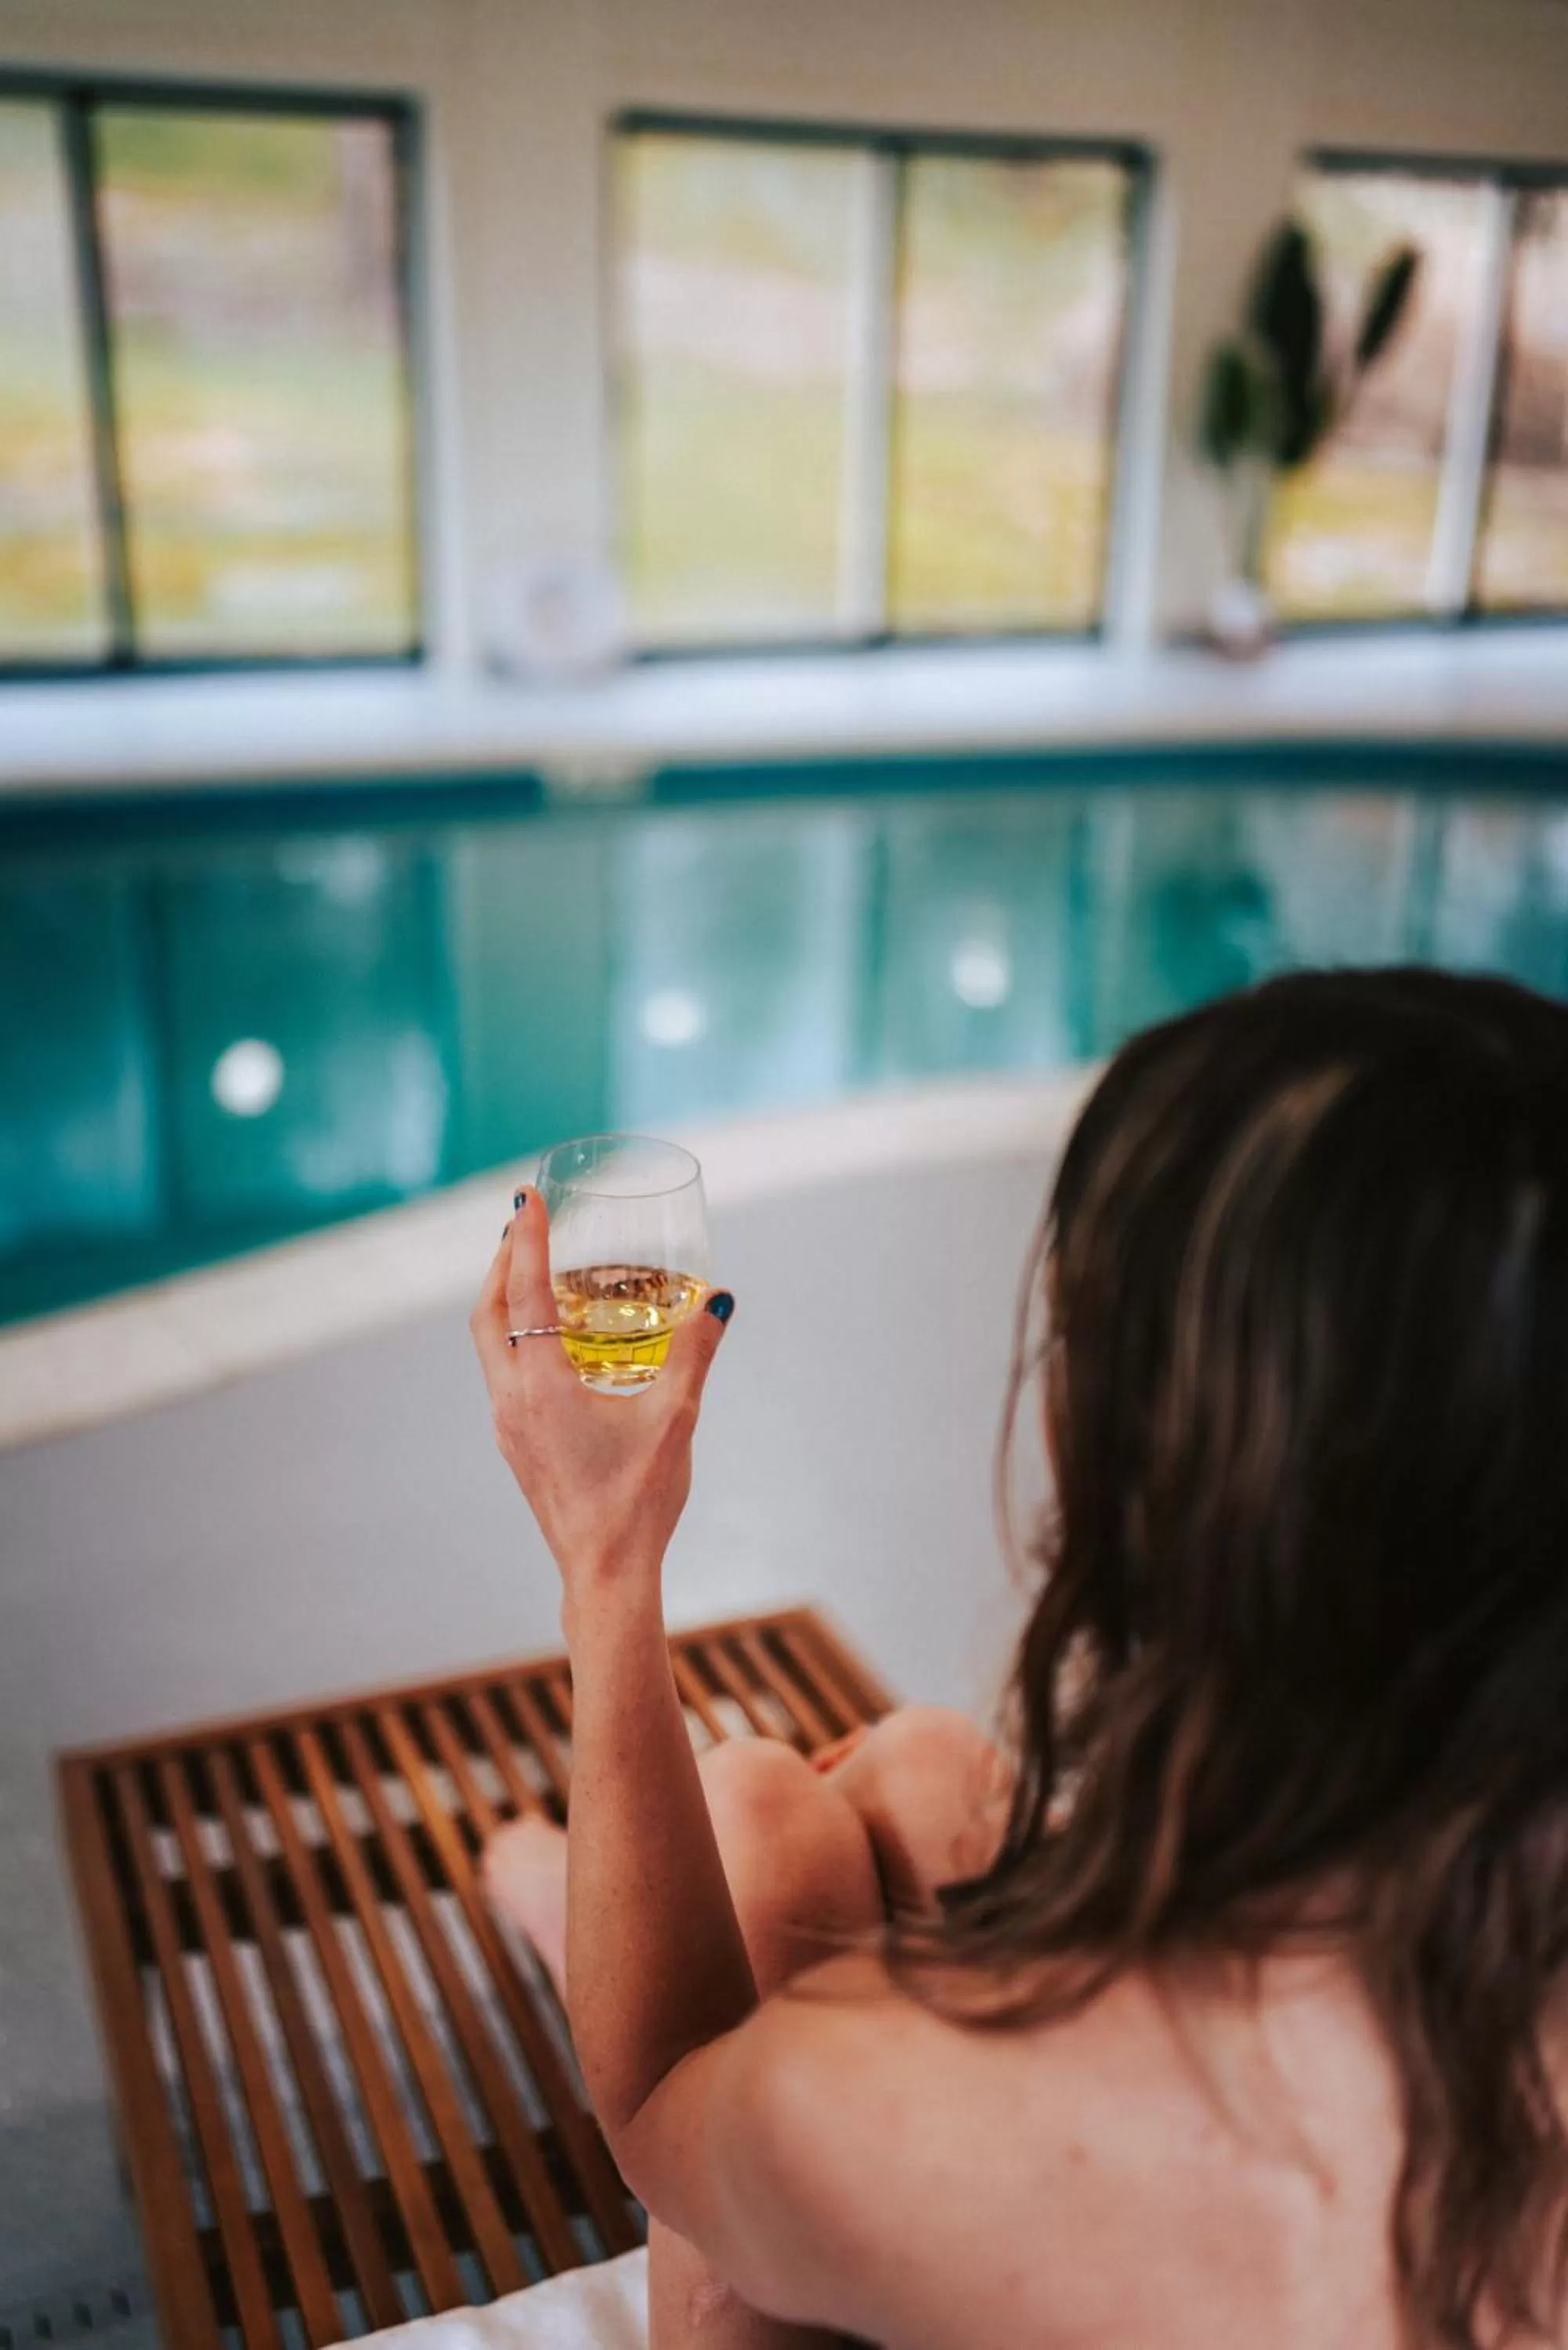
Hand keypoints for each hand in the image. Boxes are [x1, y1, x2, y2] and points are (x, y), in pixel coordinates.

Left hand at [469, 1186, 732, 1598]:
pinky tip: (551, 1341)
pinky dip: (516, 1337)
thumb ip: (695, 1353)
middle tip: (524, 1225)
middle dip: (502, 1262)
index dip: (527, 1240)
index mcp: (541, 1387)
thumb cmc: (638, 1501)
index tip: (527, 1198)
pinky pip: (504, 1372)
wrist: (605, 1574)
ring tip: (530, 1270)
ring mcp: (508, 1426)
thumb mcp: (675, 1419)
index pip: (524, 1293)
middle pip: (487, 1313)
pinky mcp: (517, 1444)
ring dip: (504, 1300)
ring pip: (489, 1344)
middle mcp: (512, 1401)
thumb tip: (718, 1298)